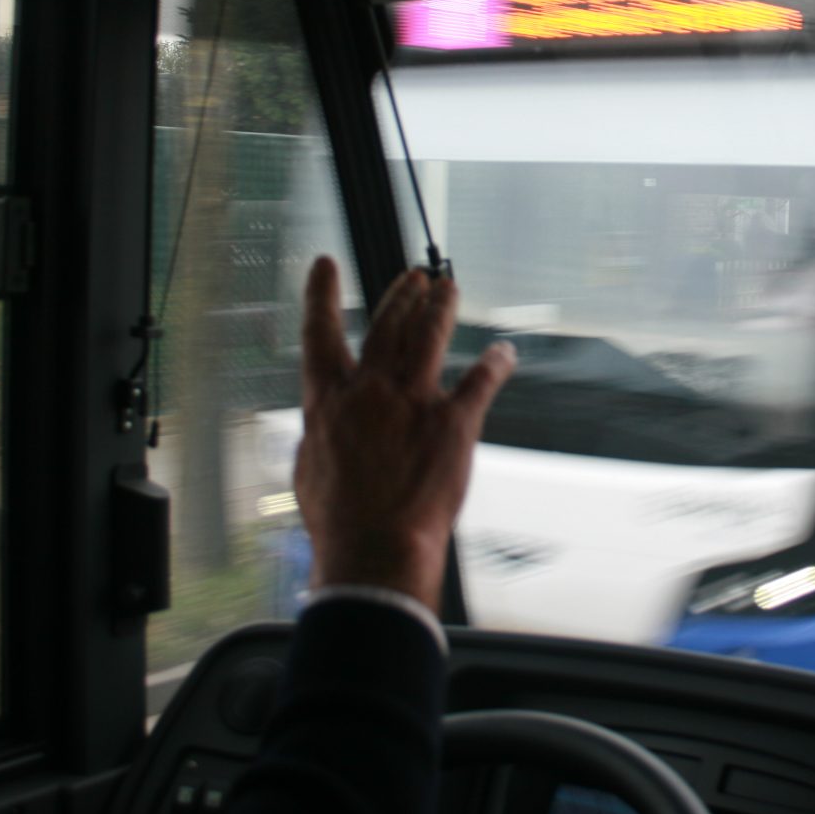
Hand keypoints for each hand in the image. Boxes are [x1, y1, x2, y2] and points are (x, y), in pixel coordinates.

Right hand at [294, 257, 514, 610]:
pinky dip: (496, 363)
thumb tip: (326, 424)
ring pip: (428, 336)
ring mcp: (413, 402)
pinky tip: (505, 353)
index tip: (326, 264)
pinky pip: (480, 381)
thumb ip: (321, 435)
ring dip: (440, 307)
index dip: (321, 294)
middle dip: (401, 295)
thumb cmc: (339, 522)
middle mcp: (370, 390)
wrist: (374, 550)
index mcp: (328, 401)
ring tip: (448, 287)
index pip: (319, 334)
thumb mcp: (310, 471)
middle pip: (387, 326)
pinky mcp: (452, 422)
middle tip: (415, 277)